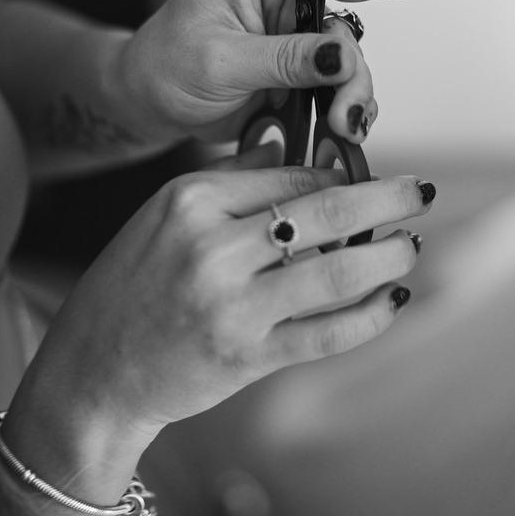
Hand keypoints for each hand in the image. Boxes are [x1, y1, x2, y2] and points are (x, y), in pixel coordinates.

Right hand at [3, 146, 432, 503]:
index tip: (372, 179)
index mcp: (190, 200)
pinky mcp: (247, 356)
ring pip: (337, 270)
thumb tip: (287, 144)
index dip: (344, 176)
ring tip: (411, 246)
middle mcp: (212, 248)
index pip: (292, 175)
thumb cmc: (131, 286)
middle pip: (325, 210)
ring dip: (388, 256)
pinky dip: (371, 316)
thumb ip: (229, 178)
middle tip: (421, 192)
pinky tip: (392, 299)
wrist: (93, 371)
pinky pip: (328, 333)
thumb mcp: (164, 215)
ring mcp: (231, 305)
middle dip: (387, 199)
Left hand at [126, 0, 480, 145]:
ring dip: (356, 86)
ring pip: (357, 46)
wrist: (154, 108)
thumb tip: (341, 56)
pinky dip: (349, 105)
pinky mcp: (311, 62)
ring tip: (340, 121)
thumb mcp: (219, 58)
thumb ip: (283, 57)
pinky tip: (339, 126)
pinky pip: (349, 80)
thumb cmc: (168, 64)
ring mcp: (303, 22)